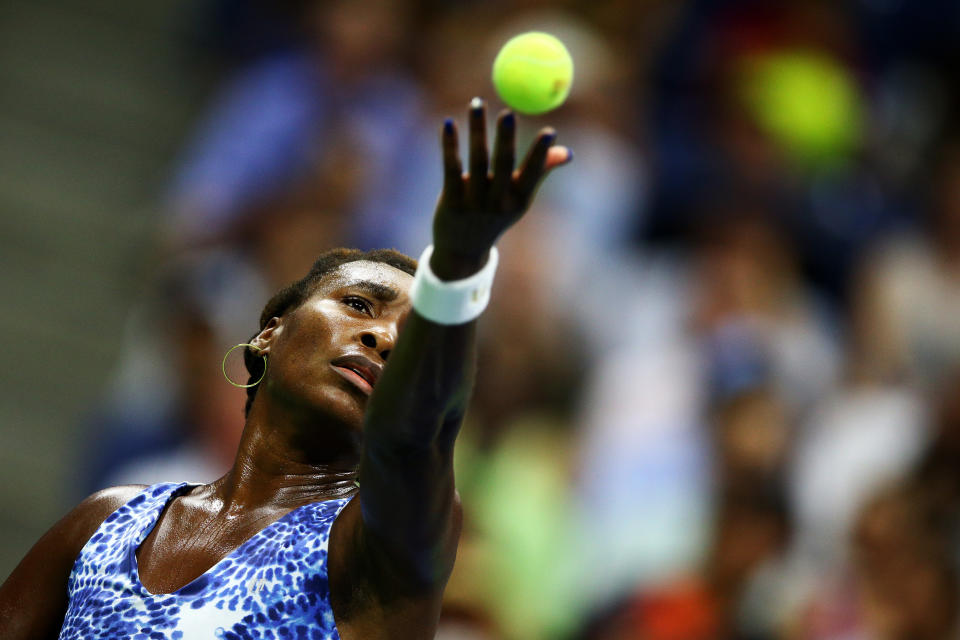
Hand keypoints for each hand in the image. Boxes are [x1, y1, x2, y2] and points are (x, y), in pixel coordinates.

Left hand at [430, 98, 571, 279]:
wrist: (462, 249)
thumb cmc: (495, 215)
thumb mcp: (519, 198)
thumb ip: (539, 172)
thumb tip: (568, 152)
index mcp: (519, 201)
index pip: (533, 174)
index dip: (541, 154)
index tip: (550, 132)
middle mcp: (498, 203)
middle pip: (503, 165)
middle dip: (507, 139)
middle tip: (508, 113)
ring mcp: (474, 204)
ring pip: (477, 161)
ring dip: (477, 130)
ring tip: (476, 103)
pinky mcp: (451, 202)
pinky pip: (450, 168)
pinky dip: (450, 145)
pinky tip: (448, 124)